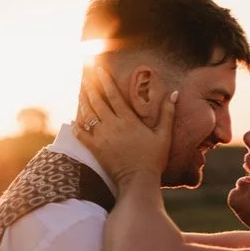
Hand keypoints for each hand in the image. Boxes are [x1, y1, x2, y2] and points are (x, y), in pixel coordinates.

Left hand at [74, 66, 176, 185]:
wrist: (139, 181)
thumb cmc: (153, 159)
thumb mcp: (164, 136)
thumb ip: (168, 114)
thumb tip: (174, 93)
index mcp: (129, 120)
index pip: (114, 94)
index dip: (106, 80)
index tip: (100, 69)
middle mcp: (113, 125)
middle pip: (98, 101)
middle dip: (91, 86)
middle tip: (86, 76)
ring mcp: (102, 137)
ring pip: (88, 114)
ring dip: (83, 101)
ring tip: (81, 91)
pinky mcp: (95, 149)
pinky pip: (81, 134)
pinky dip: (77, 126)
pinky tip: (75, 119)